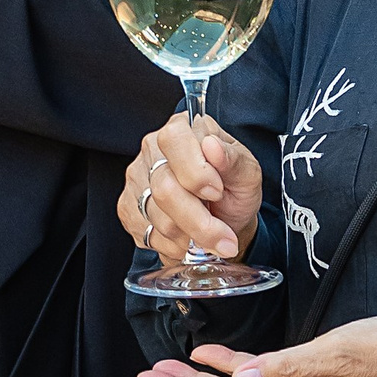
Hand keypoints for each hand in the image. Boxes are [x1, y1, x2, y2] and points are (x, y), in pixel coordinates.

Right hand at [122, 112, 262, 266]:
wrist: (225, 222)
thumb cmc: (235, 192)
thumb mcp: (247, 174)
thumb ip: (234, 160)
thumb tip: (213, 146)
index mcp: (184, 130)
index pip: (174, 140)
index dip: (195, 171)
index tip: (217, 192)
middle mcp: (153, 151)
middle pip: (164, 188)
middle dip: (199, 221)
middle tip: (224, 235)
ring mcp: (137, 180)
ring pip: (158, 218)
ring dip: (191, 237)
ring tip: (210, 237)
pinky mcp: (128, 208)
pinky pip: (148, 234)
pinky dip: (176, 246)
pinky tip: (190, 240)